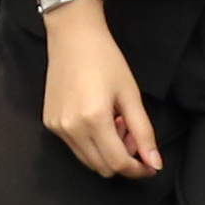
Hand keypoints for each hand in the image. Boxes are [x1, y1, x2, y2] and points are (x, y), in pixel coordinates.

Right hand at [36, 0, 163, 177]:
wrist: (73, 35)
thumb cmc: (106, 59)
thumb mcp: (130, 94)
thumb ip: (143, 132)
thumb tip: (155, 164)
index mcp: (94, 120)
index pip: (118, 163)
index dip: (137, 169)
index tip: (150, 165)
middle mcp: (71, 128)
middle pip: (102, 167)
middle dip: (123, 159)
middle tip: (133, 134)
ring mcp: (57, 127)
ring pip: (88, 161)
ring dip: (107, 153)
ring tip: (116, 124)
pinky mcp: (50, 123)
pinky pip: (75, 147)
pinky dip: (91, 143)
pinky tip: (99, 119)